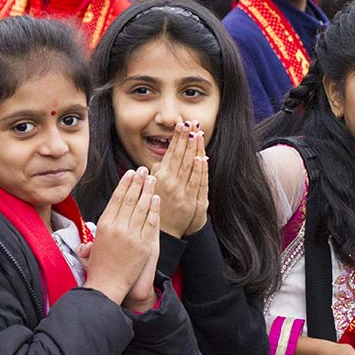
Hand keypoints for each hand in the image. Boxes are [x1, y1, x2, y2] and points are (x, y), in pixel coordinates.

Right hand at [83, 168, 160, 304]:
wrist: (107, 286)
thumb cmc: (99, 269)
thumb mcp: (92, 248)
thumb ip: (93, 238)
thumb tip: (87, 238)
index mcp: (104, 226)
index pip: (116, 199)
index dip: (124, 184)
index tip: (130, 173)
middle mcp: (117, 228)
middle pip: (129, 199)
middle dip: (137, 182)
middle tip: (144, 170)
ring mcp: (131, 236)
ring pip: (141, 208)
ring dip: (147, 191)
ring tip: (152, 179)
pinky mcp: (143, 245)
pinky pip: (150, 223)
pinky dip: (154, 209)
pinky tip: (156, 198)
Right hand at [152, 121, 208, 237]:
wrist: (165, 231)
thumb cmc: (158, 206)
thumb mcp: (153, 186)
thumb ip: (158, 171)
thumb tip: (161, 158)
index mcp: (160, 176)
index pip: (170, 152)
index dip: (177, 138)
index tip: (182, 124)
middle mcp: (169, 182)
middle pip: (180, 156)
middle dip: (186, 138)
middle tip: (190, 122)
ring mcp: (180, 191)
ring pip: (188, 166)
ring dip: (194, 149)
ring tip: (198, 133)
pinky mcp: (191, 201)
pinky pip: (196, 182)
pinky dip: (199, 169)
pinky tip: (200, 157)